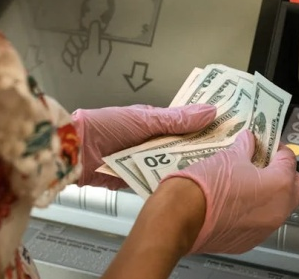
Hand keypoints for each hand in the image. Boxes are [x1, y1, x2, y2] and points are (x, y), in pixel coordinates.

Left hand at [71, 104, 216, 189]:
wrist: (72, 152)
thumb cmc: (103, 126)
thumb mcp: (145, 119)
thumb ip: (177, 119)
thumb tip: (208, 111)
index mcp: (153, 122)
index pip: (186, 124)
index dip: (205, 128)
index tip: (227, 131)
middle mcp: (150, 141)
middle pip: (181, 147)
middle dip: (199, 151)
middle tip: (224, 156)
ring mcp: (142, 160)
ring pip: (170, 165)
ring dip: (183, 169)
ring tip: (207, 173)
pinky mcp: (134, 178)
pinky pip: (155, 181)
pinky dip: (166, 183)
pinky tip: (182, 187)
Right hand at [161, 130, 298, 253]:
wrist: (180, 216)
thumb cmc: (204, 187)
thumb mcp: (229, 156)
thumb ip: (246, 148)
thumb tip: (249, 142)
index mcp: (279, 185)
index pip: (291, 161)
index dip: (279, 150)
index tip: (269, 146)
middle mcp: (277, 210)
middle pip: (297, 189)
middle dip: (287, 175)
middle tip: (268, 165)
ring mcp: (264, 229)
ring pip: (280, 208)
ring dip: (271, 195)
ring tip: (249, 182)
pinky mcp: (249, 241)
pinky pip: (261, 224)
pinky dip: (254, 212)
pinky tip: (236, 202)